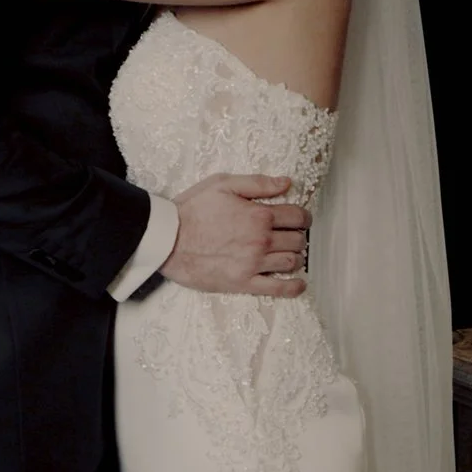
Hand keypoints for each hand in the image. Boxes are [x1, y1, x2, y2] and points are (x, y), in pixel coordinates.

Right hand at [162, 173, 308, 297]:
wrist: (168, 239)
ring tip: (290, 253)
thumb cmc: (192, 210)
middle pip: (297, 240)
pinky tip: (299, 283)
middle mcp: (261, 241)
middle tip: (292, 235)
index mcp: (259, 215)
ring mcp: (253, 264)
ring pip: (291, 262)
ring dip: (296, 257)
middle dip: (298, 236)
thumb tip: (286, 182)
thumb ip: (258, 183)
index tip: (300, 219)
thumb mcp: (223, 184)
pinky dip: (293, 287)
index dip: (303, 217)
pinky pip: (276, 288)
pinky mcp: (243, 282)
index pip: (297, 217)